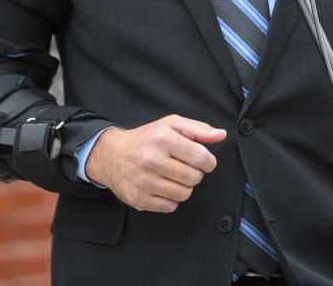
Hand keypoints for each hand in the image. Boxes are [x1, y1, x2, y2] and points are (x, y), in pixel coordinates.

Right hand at [85, 114, 225, 212]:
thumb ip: (198, 129)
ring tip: (174, 177)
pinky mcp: (139, 199)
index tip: (202, 161)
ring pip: (184, 194)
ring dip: (184, 187)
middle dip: (195, 174)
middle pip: (194, 178)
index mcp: (163, 138)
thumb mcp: (171, 125)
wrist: (112, 154)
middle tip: (184, 167)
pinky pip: (171, 206)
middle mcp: (152, 159)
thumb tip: (221, 135)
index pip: (201, 158)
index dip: (208, 161)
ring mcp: (144, 181)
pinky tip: (162, 186)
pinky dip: (171, 199)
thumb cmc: (147, 138)